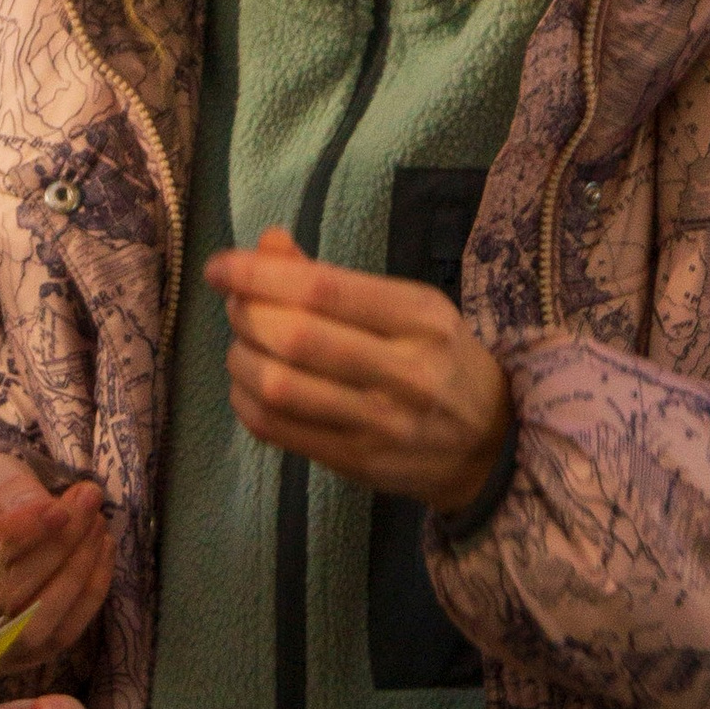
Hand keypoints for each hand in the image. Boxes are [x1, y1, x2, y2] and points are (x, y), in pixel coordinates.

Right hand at [0, 455, 113, 661]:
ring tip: (98, 527)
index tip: (60, 506)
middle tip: (90, 505)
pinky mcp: (9, 660)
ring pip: (30, 625)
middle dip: (56, 548)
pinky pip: (55, 638)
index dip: (15, 535)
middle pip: (0, 595)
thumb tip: (53, 512)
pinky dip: (88, 598)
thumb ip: (10, 487)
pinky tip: (101, 556)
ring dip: (77, 574)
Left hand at [207, 227, 513, 512]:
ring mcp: (380, 424)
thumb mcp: (407, 306)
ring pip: (278, 386)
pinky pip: (276, 429)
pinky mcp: (356, 461)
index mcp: (419, 316)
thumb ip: (332, 277)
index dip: (257, 275)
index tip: (219, 267)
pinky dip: (244, 400)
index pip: (322, 289)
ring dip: (239, 358)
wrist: (490, 443)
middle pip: (293, 337)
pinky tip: (248, 385)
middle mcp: (405, 370)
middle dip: (246, 314)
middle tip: (236, 306)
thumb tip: (265, 247)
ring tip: (242, 345)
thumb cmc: (440, 358)